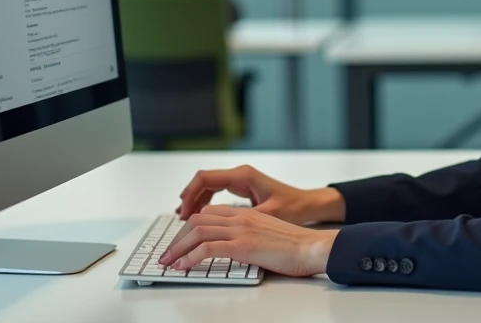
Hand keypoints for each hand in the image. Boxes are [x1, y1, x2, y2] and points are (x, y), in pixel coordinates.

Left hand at [160, 205, 337, 276]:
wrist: (313, 247)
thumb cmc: (295, 246)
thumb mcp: (268, 235)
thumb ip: (249, 236)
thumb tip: (232, 248)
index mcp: (246, 214)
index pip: (208, 213)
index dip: (189, 227)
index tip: (179, 242)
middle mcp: (241, 217)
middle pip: (198, 220)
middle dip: (177, 238)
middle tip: (167, 254)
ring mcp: (241, 229)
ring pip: (197, 231)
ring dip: (177, 248)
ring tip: (168, 262)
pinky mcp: (244, 245)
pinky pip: (207, 248)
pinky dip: (190, 257)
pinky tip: (183, 267)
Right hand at [177, 164, 344, 224]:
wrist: (310, 205)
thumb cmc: (293, 208)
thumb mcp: (266, 214)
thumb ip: (241, 218)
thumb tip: (218, 228)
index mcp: (243, 176)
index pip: (205, 178)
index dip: (190, 195)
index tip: (182, 213)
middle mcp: (240, 175)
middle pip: (203, 181)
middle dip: (189, 198)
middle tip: (179, 219)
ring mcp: (241, 180)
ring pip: (208, 186)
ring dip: (196, 201)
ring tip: (184, 219)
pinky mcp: (243, 188)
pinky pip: (217, 192)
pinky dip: (206, 203)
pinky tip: (200, 217)